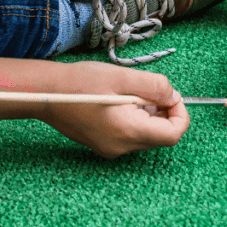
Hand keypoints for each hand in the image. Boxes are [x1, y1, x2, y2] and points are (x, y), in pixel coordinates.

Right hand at [41, 61, 189, 157]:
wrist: (46, 93)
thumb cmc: (81, 82)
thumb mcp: (122, 77)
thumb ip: (154, 85)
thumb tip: (173, 96)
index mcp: (129, 131)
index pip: (173, 135)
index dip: (180, 114)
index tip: (171, 95)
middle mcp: (122, 147)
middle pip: (160, 135)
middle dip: (162, 111)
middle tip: (147, 88)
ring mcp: (111, 149)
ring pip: (146, 134)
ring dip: (148, 113)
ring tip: (129, 92)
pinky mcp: (103, 145)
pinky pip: (130, 134)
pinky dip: (134, 118)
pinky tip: (118, 100)